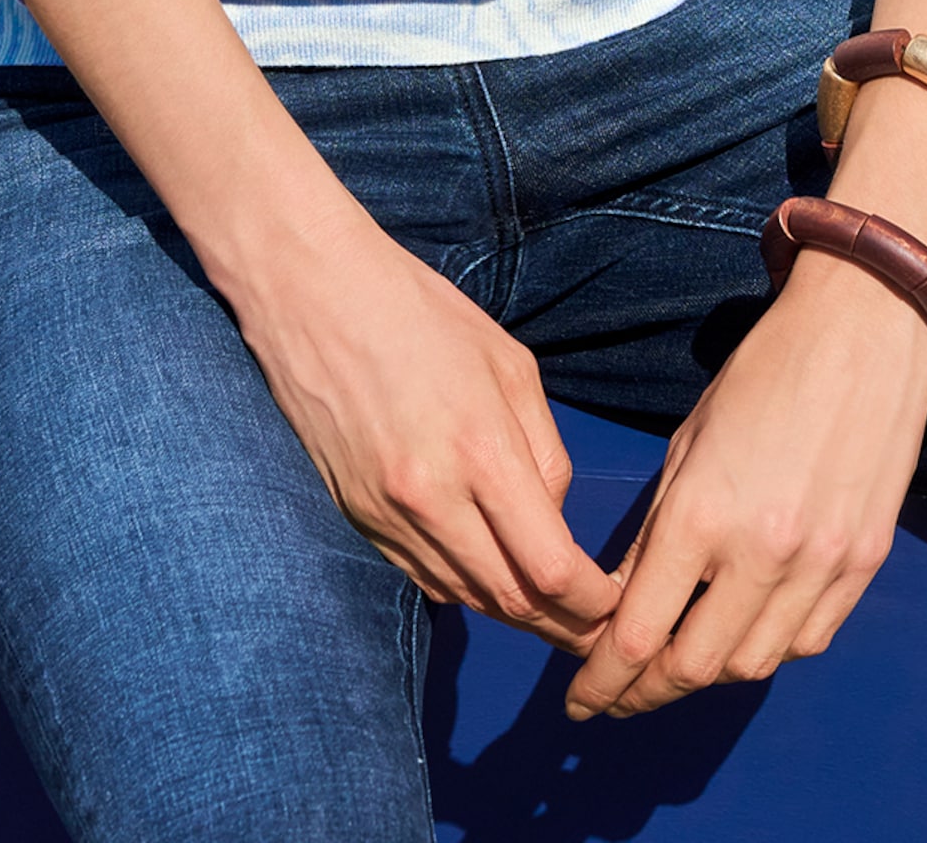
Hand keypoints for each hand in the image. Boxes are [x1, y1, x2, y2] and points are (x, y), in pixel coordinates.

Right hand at [235, 206, 623, 652]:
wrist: (313, 294)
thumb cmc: (421, 314)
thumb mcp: (509, 364)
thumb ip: (543, 450)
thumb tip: (554, 518)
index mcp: (480, 450)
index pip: (549, 568)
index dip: (590, 603)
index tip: (614, 605)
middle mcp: (430, 497)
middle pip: (509, 600)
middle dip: (561, 625)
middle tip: (596, 632)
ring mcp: (385, 514)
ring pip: (464, 597)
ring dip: (512, 613)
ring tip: (551, 615)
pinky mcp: (356, 517)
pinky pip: (421, 576)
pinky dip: (463, 587)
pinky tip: (487, 577)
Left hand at [563, 247, 926, 716]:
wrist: (863, 330)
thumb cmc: (764, 372)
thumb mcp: (687, 442)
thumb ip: (657, 532)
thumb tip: (625, 601)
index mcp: (702, 514)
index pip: (637, 633)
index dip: (601, 679)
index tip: (579, 699)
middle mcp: (762, 554)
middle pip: (693, 668)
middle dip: (644, 693)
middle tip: (616, 697)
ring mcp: (821, 565)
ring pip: (752, 666)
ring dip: (705, 677)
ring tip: (673, 669)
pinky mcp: (865, 565)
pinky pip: (808, 640)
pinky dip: (767, 650)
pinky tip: (741, 635)